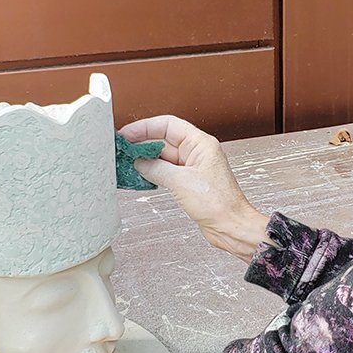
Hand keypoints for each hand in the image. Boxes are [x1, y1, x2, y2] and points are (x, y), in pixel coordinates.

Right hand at [119, 115, 270, 261]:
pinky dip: (152, 173)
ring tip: (125, 163)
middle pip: (163, 140)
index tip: (127, 134)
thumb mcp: (181, 182)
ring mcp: (192, 168)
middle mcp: (197, 153)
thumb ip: (156, 168)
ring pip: (163, 157)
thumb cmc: (218, 203)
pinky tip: (138, 176)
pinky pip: (166, 172)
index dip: (145, 127)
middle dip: (142, 144)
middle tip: (121, 150)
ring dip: (145, 160)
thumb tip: (138, 161)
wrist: (230, 227)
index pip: (168, 125)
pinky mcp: (188, 183)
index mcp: (201, 144)